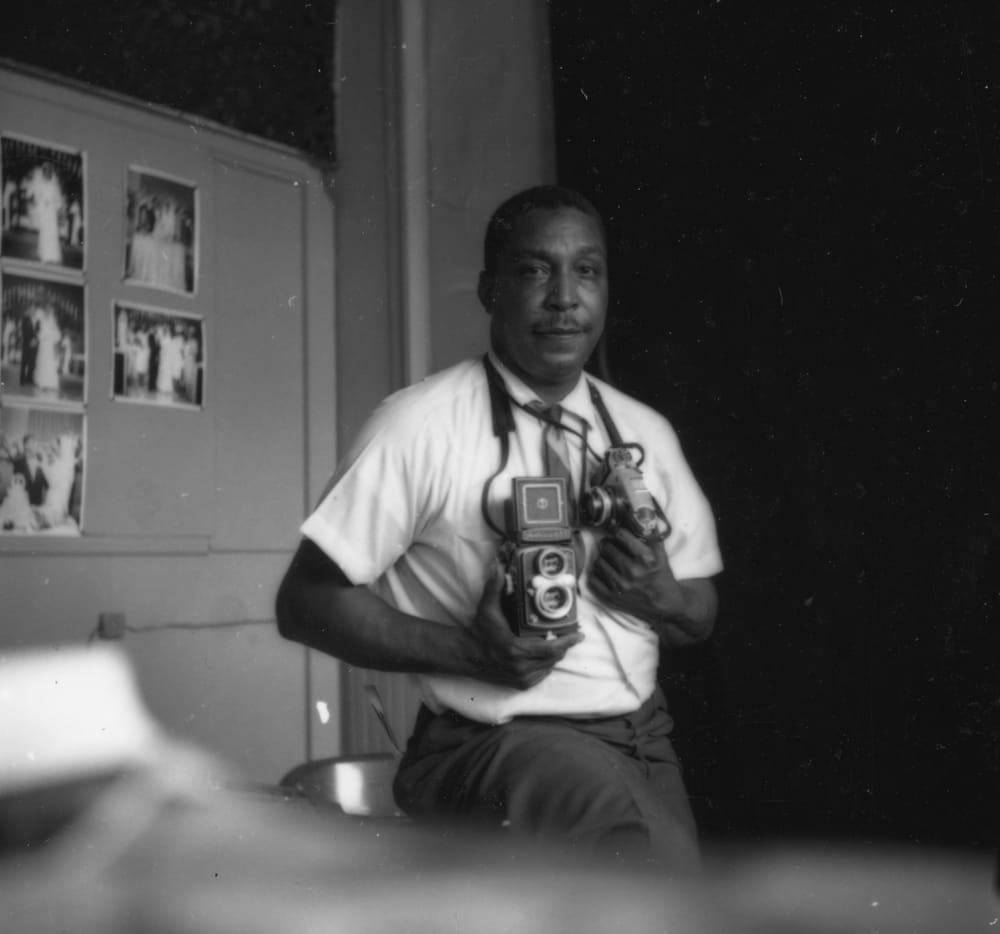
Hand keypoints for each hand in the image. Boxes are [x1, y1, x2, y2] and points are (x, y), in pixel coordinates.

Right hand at [464, 560, 583, 690]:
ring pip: (549, 666)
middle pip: (554, 657)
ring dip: (556, 654)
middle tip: (571, 633)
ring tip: (560, 641)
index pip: (551, 649)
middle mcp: (519, 667)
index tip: (580, 634)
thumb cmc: (479, 632)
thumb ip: (494, 587)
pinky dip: (546, 664)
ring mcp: (520, 678)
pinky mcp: (520, 684)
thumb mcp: (486, 609)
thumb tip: (497, 566)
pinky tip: (546, 653)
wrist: (467, 655)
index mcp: (515, 649)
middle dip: (564, 645)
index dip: (568, 642)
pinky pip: (542, 674)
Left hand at [589, 530, 717, 646]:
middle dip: (609, 544)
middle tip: (613, 546)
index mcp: (646, 559)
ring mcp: (620, 586)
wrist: (664, 605)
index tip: (619, 534)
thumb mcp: (661, 554)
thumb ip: (651, 533)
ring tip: (611, 560)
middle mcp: (632, 572)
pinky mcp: (610, 597)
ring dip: (603, 558)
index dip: (618, 532)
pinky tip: (607, 573)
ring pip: (598, 561)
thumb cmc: (661, 576)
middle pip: (606, 546)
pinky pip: (592, 578)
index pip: (620, 534)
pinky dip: (598, 574)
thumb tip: (640, 513)